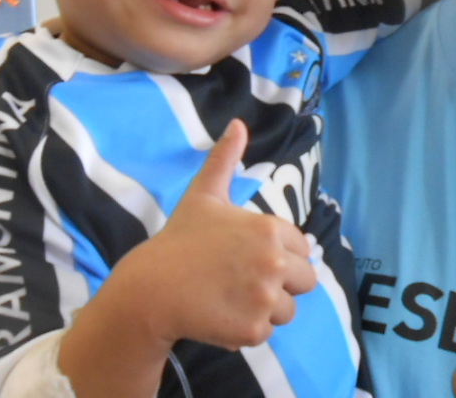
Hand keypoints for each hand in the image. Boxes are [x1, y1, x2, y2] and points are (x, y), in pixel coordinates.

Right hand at [109, 119, 316, 350]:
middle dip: (280, 284)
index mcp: (270, 229)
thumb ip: (225, 160)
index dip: (278, 255)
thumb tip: (238, 123)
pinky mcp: (253, 330)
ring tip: (230, 298)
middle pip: (305, 281)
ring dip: (265, 309)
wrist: (149, 289)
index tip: (246, 257)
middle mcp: (274, 262)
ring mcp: (265, 298)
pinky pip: (268, 332)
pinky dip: (247, 329)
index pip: (302, 249)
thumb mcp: (204, 195)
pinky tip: (221, 315)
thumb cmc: (179, 241)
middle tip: (241, 281)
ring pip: (288, 310)